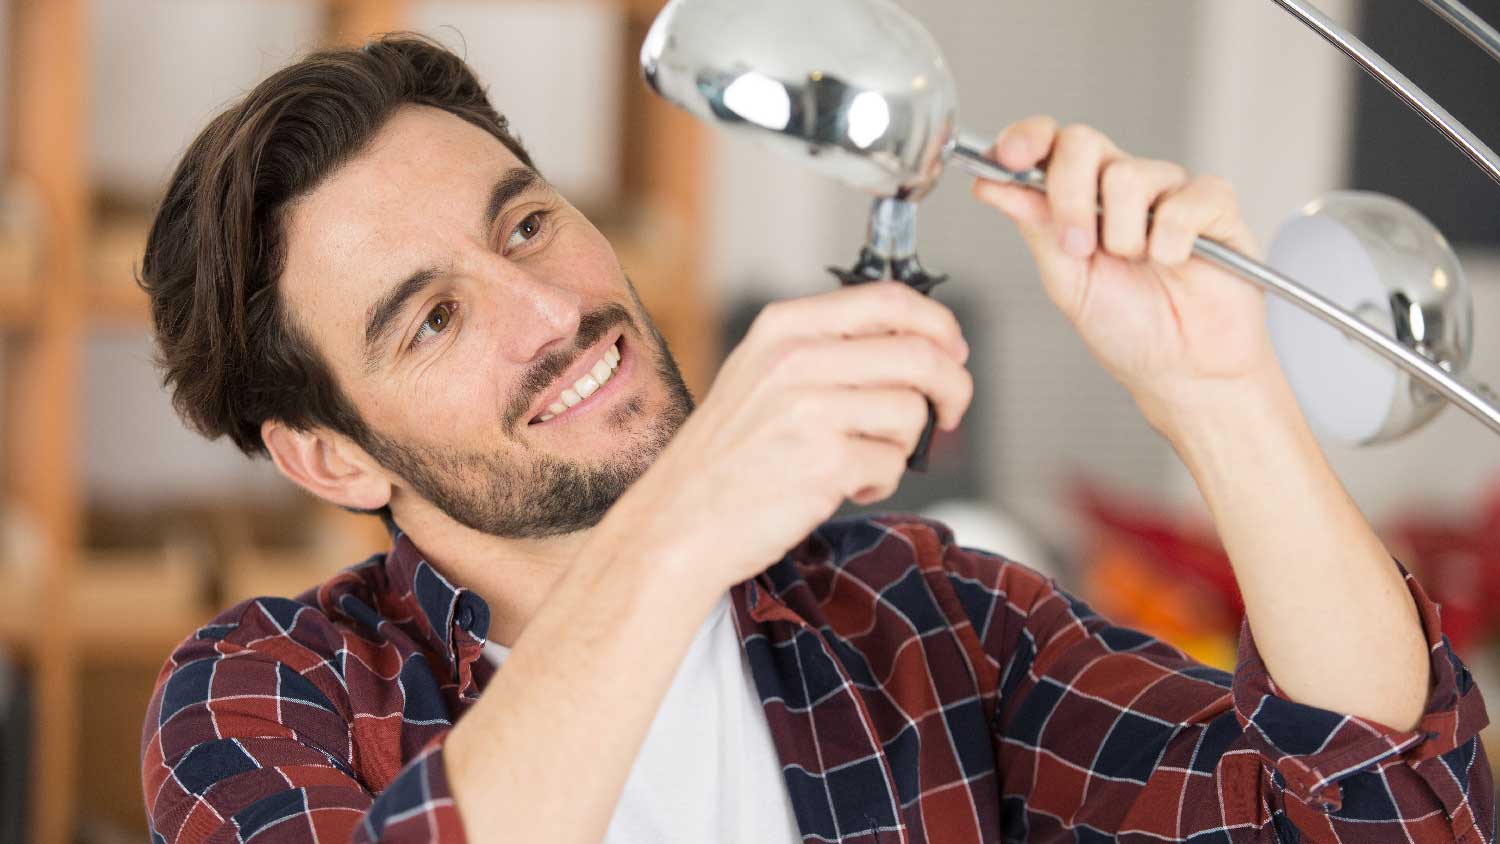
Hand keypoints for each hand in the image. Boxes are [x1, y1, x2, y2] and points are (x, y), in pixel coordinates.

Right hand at [590, 281, 972, 592]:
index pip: (891, 299)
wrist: (678, 523)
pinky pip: (894, 463)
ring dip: (902, 445)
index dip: (939, 325)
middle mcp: (796, 357)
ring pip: (912, 411)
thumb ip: (832, 349)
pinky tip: (843, 486)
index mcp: (785, 325)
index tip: (953, 353)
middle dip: (952, 388)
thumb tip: (928, 345)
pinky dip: (880, 481)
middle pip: (920, 353)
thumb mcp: (763, 374)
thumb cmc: (729, 455)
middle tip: (949, 413)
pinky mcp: (825, 461)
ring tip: (860, 460)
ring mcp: (810, 409)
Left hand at [972, 116, 1279, 430]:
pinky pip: (1184, 202)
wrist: (1181, 369)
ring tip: (1138, 265)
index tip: (1006, 158)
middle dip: (1068, 196)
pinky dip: (1171, 243)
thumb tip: (991, 184)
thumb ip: (1035, 226)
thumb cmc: (1127, 328)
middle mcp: (1121, 185)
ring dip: (1123, 235)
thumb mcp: (1066, 279)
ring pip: (1128, 175)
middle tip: (1078, 248)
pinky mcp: (1214, 204)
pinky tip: (1176, 263)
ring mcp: (1168, 190)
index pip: (1050, 144)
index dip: (1026, 138)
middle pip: (1082, 142)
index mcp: (1080, 197)